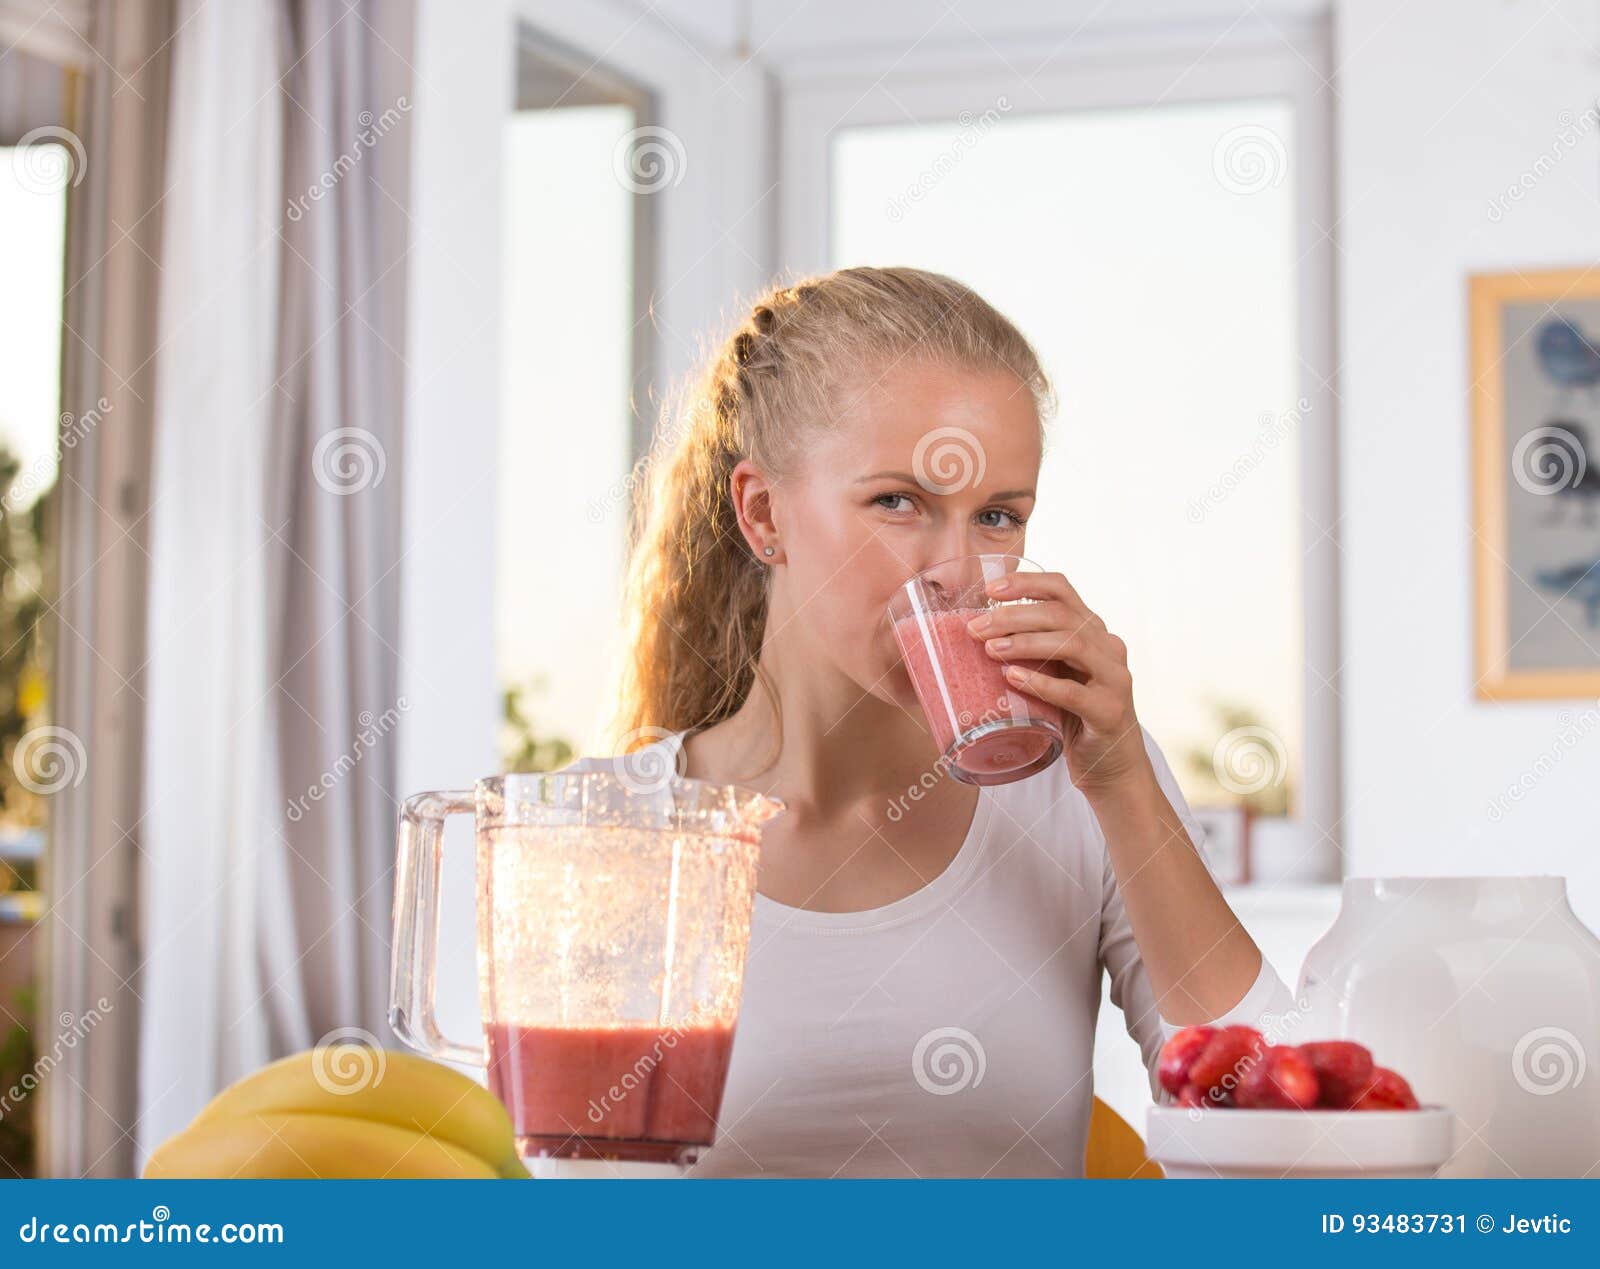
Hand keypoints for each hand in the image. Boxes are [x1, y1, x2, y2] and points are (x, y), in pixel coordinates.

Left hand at [965, 570, 1152, 795]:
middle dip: (1014, 616)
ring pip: (1072, 645)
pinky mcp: (1110, 711)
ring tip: (990, 649)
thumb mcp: (1054, 675)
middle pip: (1061, 614)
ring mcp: (1114, 678)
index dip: (1026, 583)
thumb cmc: (1073, 717)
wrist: (1112, 767)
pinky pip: (1074, 693)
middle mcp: (1108, 647)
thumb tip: (976, 634)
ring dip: (1026, 643)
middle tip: (976, 628)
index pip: (1062, 590)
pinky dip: (1041, 683)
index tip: (990, 589)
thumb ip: (1032, 653)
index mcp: (1092, 631)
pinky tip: (1013, 679)